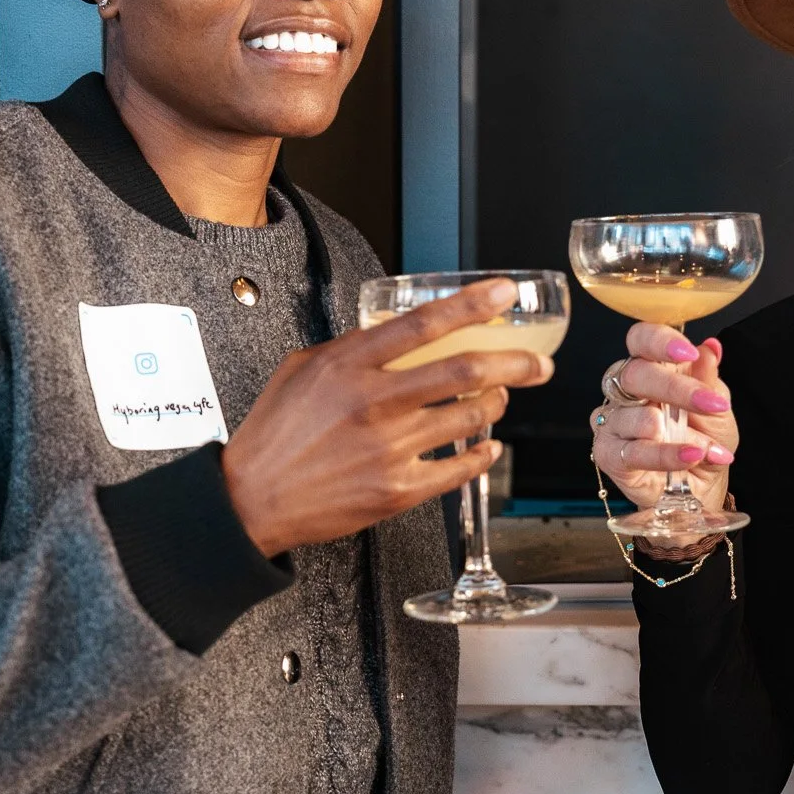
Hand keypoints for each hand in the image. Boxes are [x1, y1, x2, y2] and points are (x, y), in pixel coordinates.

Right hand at [223, 278, 553, 557]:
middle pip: (464, 372)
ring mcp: (388, 449)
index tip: (505, 294)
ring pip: (468, 418)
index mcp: (349, 365)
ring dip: (495, 406)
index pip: (423, 324)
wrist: (252, 499)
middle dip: (515, 363)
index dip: (472, 304)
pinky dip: (482, 455)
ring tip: (499, 401)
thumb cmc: (276, 432)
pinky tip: (487, 447)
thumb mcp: (302, 368)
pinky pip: (459, 469)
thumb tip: (398, 333)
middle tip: (540, 364)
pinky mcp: (396, 490)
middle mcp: (373, 403)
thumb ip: (353, 348)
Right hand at [589, 325, 736, 511]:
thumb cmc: (705, 438)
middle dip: (674, 388)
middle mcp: (625, 391)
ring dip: (678, 433)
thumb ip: (708, 378)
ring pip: (634, 416)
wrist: (703, 484)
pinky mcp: (608, 454)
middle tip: (710, 405)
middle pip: (634, 374)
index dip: (659, 341)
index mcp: (651, 367)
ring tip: (706, 447)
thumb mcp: (716, 406)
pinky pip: (632, 451)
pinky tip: (689, 456)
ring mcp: (613, 422)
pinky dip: (665, 455)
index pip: (641, 339)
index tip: (688, 353)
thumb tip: (710, 347)